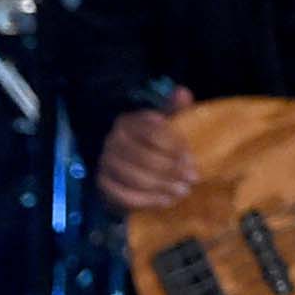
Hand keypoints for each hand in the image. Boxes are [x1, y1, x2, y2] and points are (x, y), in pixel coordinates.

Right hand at [94, 87, 199, 212]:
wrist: (122, 161)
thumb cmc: (150, 141)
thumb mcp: (163, 122)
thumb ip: (175, 109)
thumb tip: (182, 92)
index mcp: (127, 122)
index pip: (152, 134)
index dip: (174, 148)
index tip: (192, 159)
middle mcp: (112, 141)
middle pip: (143, 158)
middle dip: (171, 171)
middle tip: (192, 179)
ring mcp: (105, 163)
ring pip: (135, 178)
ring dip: (162, 187)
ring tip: (183, 191)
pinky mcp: (103, 184)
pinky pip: (124, 195)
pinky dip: (147, 201)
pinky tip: (165, 201)